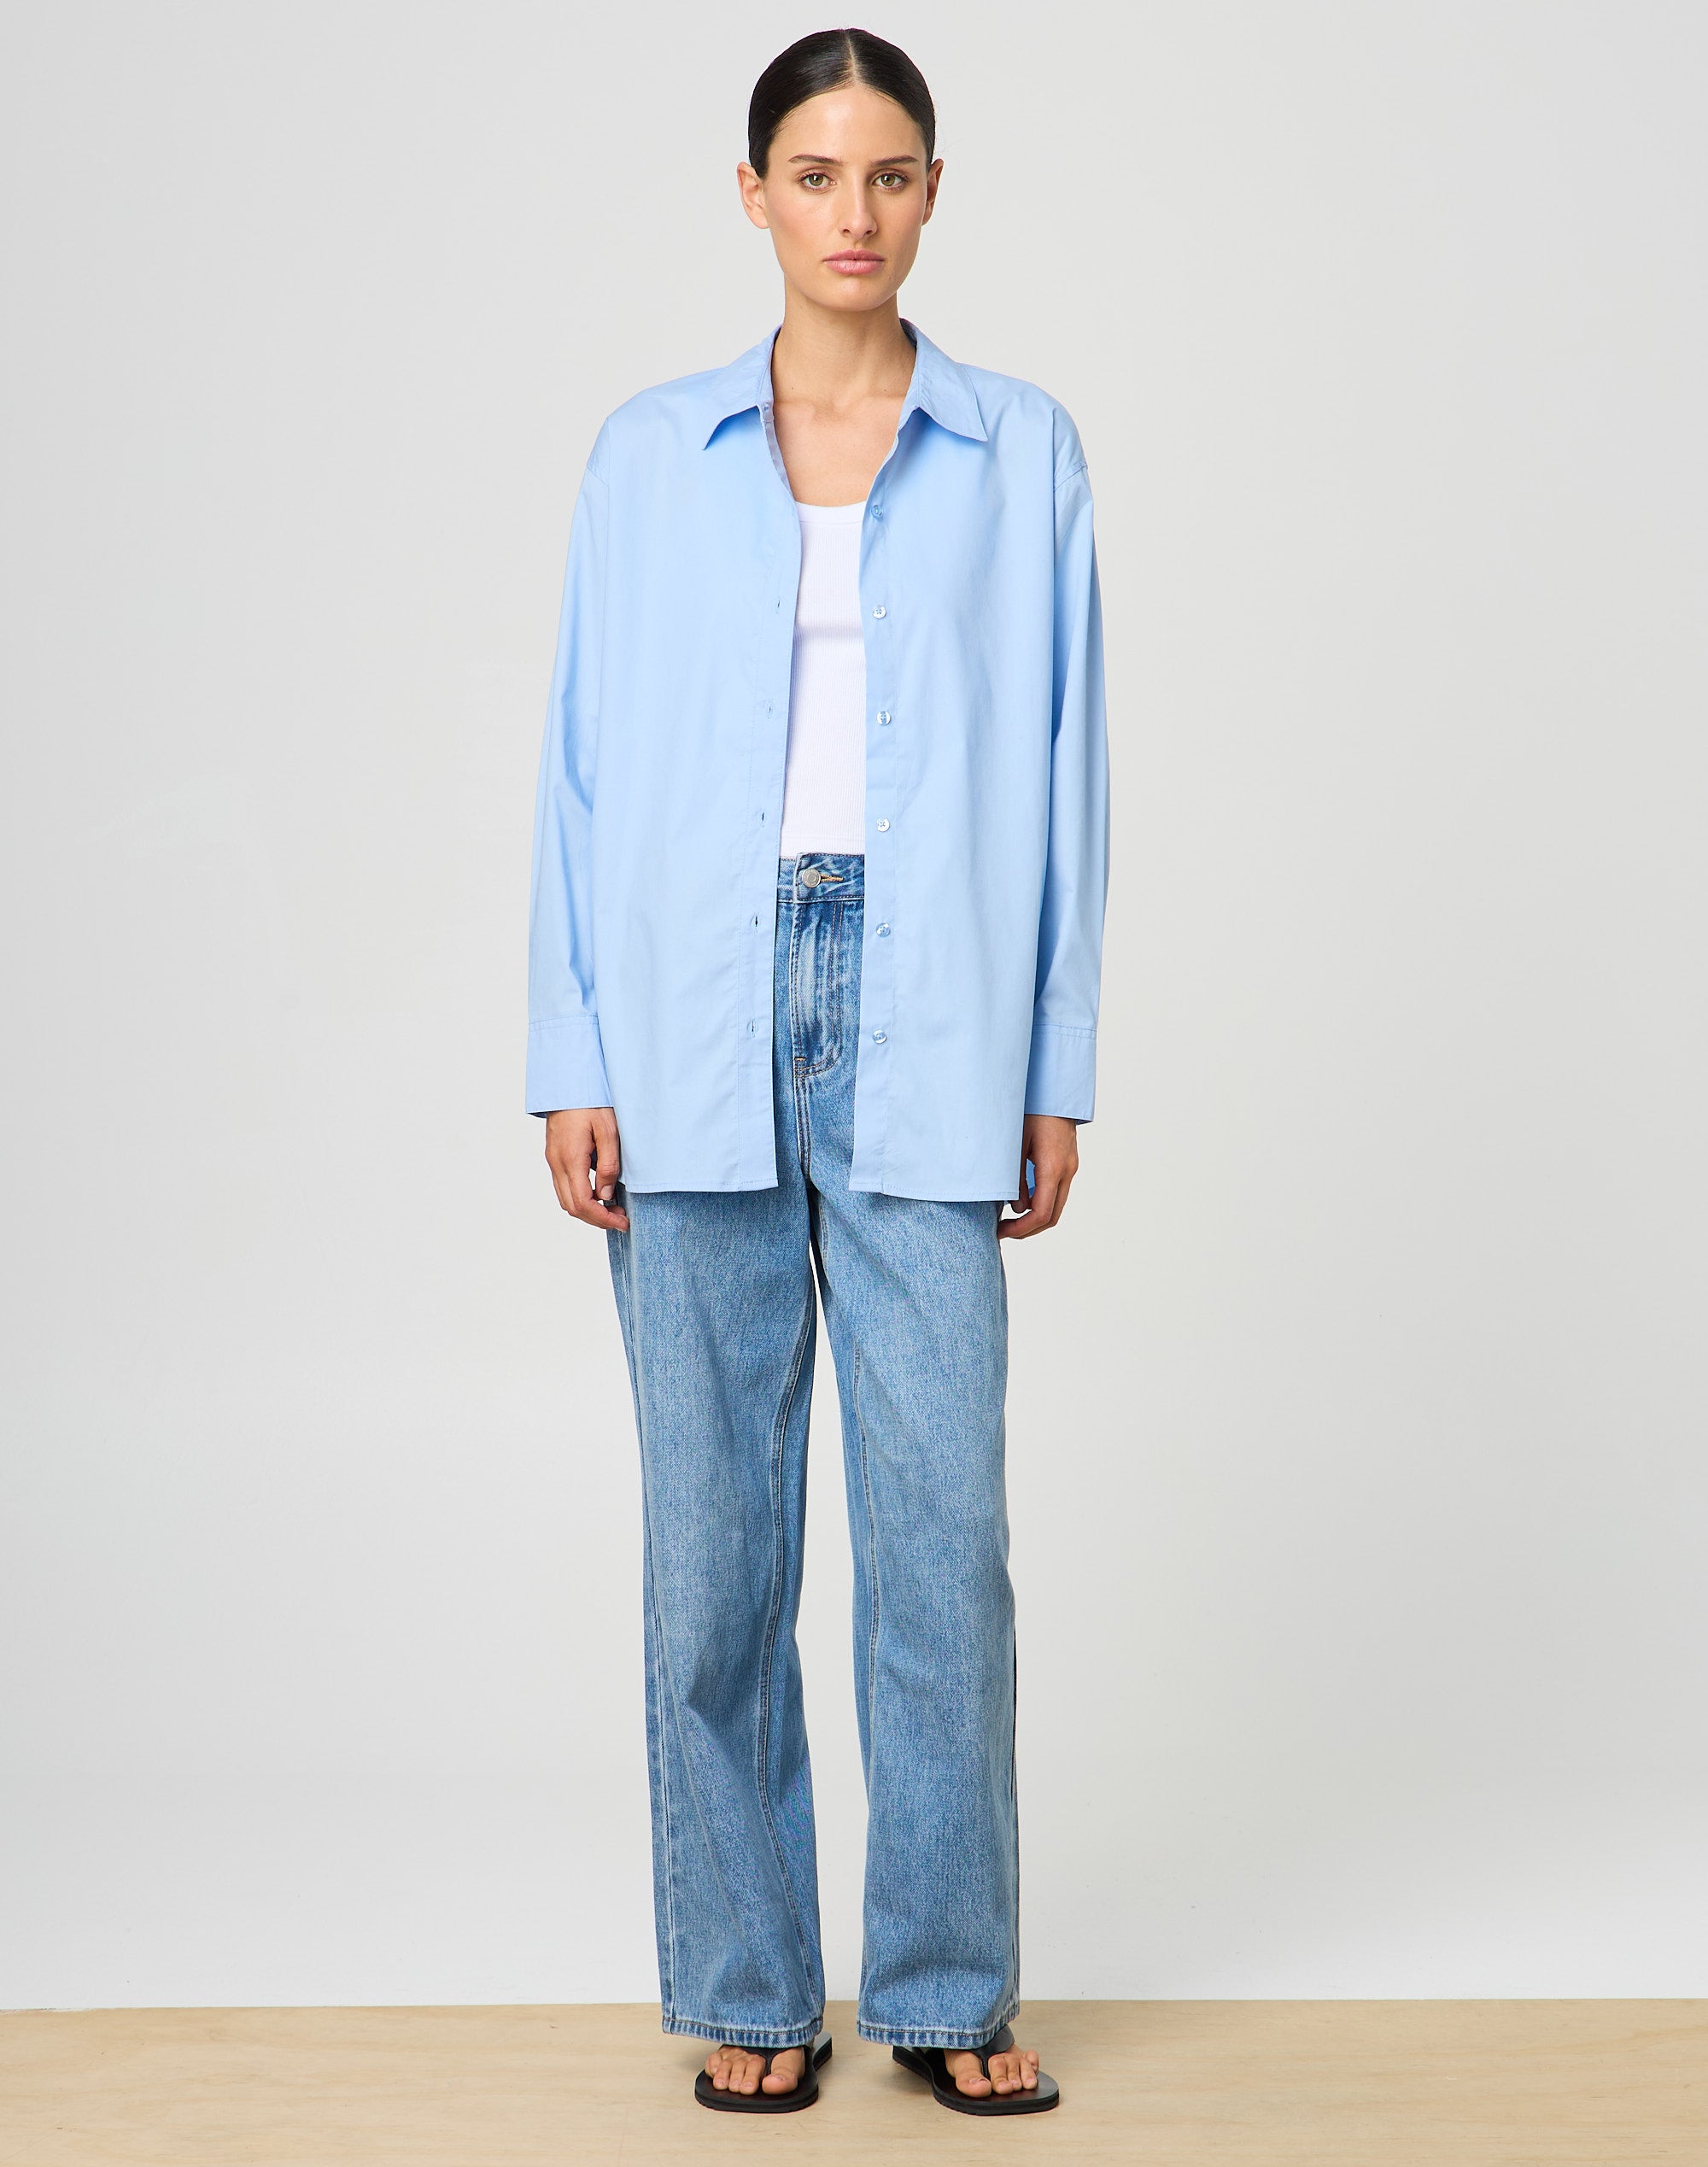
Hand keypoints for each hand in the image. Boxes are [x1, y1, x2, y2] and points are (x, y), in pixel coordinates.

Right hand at [544, 1107, 629, 1231]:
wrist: (567, 1084)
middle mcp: (557, 1164)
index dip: (603, 1219)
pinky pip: (564, 1187)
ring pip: (566, 1199)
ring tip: (613, 1207)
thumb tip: (607, 1194)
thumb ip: (608, 1164)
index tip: (622, 1222)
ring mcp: (553, 1161)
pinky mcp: (554, 1157)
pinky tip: (599, 1191)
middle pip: (572, 1207)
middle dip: (597, 1219)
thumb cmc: (590, 1103)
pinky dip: (581, 1197)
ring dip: (588, 1210)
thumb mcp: (609, 1131)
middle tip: (621, 1219)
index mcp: (571, 1159)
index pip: (583, 1203)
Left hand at [997, 1114, 1078, 1239]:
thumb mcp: (1015, 1145)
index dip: (1021, 1229)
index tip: (1002, 1231)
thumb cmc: (1031, 1112)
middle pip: (1052, 1216)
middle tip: (1003, 1231)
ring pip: (1056, 1206)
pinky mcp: (1068, 1163)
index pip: (1041, 1213)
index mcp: (1052, 1168)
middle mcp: (1066, 1171)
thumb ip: (1015, 1178)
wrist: (1054, 1091)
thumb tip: (1017, 1207)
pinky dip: (1041, 1204)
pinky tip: (1021, 1202)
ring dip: (1035, 1219)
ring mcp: (1070, 1168)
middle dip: (1027, 1230)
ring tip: (1009, 1220)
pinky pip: (1057, 1192)